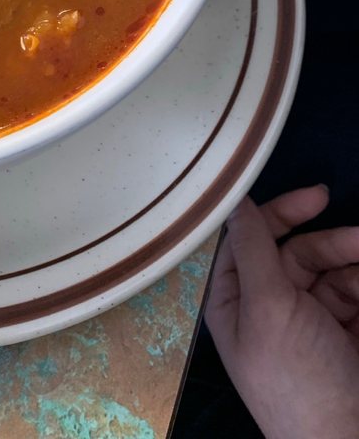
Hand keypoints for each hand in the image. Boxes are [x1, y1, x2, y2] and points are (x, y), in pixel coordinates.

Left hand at [205, 186, 358, 438]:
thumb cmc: (299, 381)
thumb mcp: (268, 309)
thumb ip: (253, 250)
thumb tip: (234, 200)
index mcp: (234, 302)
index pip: (245, 240)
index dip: (274, 214)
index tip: (313, 198)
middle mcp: (267, 307)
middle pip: (294, 251)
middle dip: (328, 240)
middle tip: (357, 229)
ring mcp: (309, 321)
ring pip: (331, 270)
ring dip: (354, 260)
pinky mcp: (344, 333)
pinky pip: (354, 292)